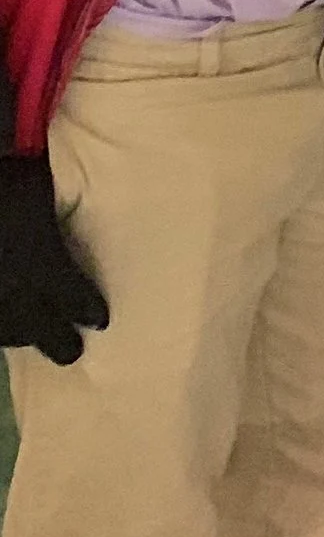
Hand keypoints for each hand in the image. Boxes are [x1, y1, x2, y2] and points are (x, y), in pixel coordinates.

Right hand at [0, 151, 107, 362]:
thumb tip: (81, 187)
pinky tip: (2, 327)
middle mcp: (16, 293)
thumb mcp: (37, 186)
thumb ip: (59, 201)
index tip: (101, 321)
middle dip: (59, 342)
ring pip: (8, 333)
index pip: (75, 299)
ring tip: (30, 337)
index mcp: (44, 267)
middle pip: (41, 329)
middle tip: (73, 354)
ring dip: (22, 336)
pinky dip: (0, 328)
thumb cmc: (6, 182)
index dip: (89, 311)